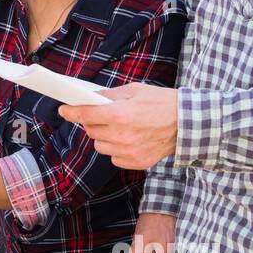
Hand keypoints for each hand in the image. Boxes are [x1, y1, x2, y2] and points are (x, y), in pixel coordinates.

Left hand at [58, 83, 177, 169]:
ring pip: (100, 145)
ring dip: (103, 136)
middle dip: (92, 121)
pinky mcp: (136, 162)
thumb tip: (90, 98)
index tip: (63, 109)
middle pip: (91, 131)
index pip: (86, 114)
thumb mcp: (135, 90)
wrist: (189, 124)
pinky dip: (116, 148)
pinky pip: (113, 157)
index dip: (71, 111)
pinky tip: (128, 139)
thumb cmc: (162, 103)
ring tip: (117, 127)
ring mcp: (129, 151)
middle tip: (101, 115)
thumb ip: (110, 95)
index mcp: (121, 114)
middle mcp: (122, 135)